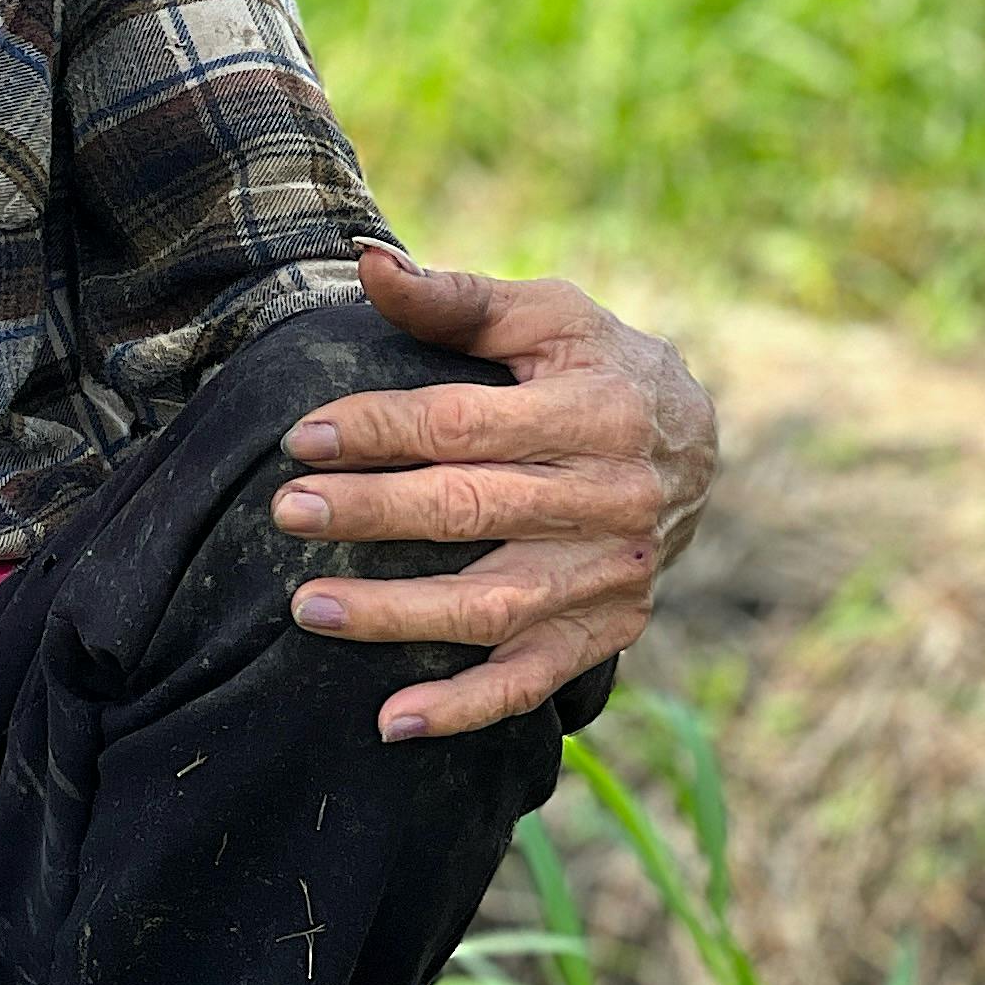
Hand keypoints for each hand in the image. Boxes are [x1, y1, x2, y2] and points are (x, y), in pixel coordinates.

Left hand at [271, 241, 719, 742]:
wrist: (696, 440)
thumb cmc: (596, 364)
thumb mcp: (543, 315)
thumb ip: (454, 299)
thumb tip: (367, 263)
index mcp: (595, 412)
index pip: (466, 426)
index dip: (380, 431)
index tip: (302, 439)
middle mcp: (611, 500)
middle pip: (472, 512)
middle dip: (373, 514)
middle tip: (288, 513)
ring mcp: (613, 574)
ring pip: (495, 606)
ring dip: (398, 615)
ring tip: (308, 609)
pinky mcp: (612, 628)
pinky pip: (535, 679)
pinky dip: (467, 707)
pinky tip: (392, 721)